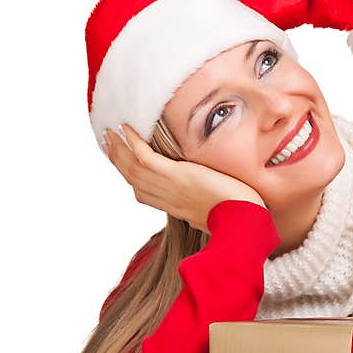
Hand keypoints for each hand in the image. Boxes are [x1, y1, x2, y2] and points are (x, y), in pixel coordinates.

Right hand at [103, 124, 265, 233]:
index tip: (122, 163)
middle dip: (118, 159)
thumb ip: (205, 207)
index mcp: (175, 208)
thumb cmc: (239, 220)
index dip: (130, 177)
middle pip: (133, 179)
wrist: (245, 224)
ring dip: (119, 148)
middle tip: (108, 141)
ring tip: (110, 132)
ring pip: (133, 168)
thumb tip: (205, 206)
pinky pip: (146, 157)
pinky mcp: (177, 176)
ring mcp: (170, 187)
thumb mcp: (215, 214)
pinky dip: (133, 142)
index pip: (144, 193)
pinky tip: (126, 128)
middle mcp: (167, 199)